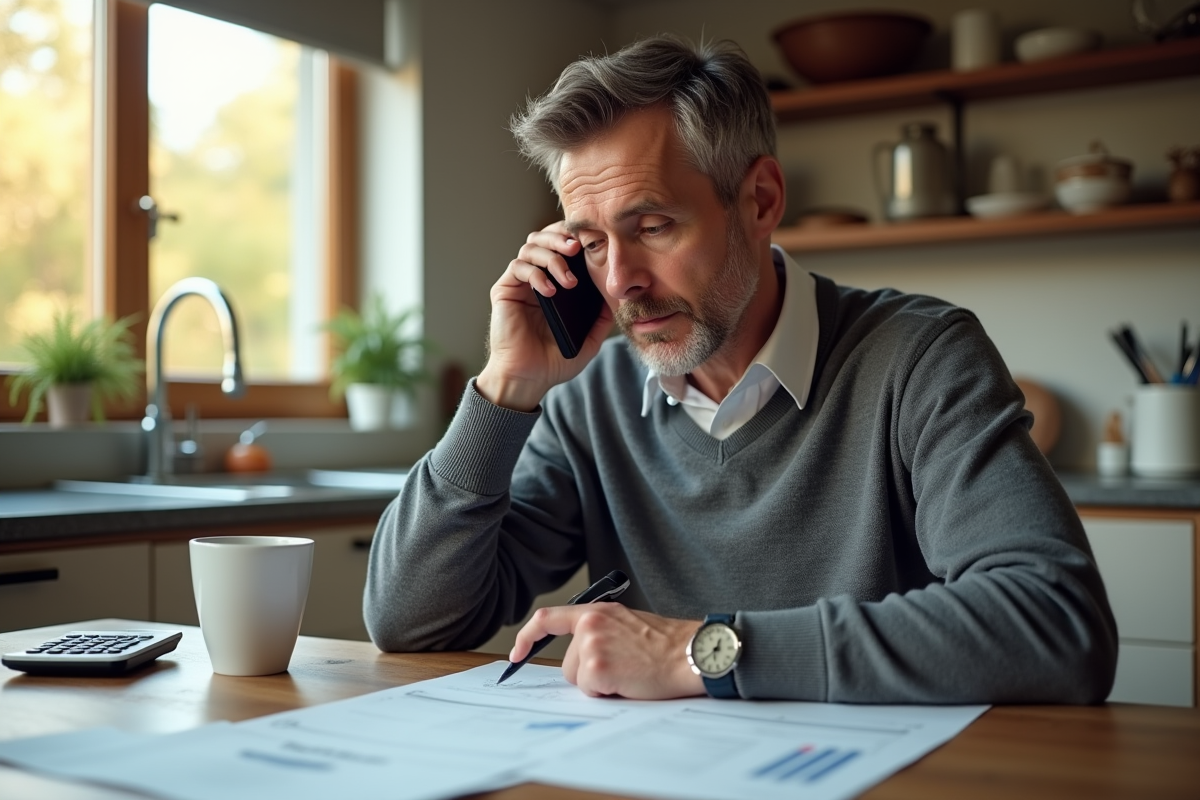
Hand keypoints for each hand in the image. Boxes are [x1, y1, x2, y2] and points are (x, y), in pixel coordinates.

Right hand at [476, 222, 614, 411]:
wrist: (528, 378)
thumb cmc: (554, 361)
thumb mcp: (588, 340)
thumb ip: (601, 319)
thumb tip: (617, 298)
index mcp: (555, 284)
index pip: (561, 248)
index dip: (572, 237)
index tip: (591, 241)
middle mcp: (535, 278)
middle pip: (542, 238)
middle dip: (560, 237)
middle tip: (577, 248)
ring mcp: (519, 284)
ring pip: (530, 248)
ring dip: (552, 257)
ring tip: (568, 280)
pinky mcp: (504, 290)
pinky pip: (518, 268)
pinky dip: (536, 274)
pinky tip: (550, 292)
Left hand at [509, 604, 704, 699]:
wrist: (690, 653)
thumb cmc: (666, 644)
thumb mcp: (626, 623)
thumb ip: (598, 631)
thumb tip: (578, 656)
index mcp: (597, 611)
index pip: (547, 618)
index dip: (526, 636)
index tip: (517, 652)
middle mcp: (590, 624)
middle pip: (566, 662)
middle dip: (587, 673)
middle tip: (621, 668)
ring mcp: (592, 645)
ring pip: (577, 679)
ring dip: (598, 683)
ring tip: (628, 673)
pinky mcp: (598, 668)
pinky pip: (590, 691)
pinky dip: (607, 693)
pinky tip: (629, 681)